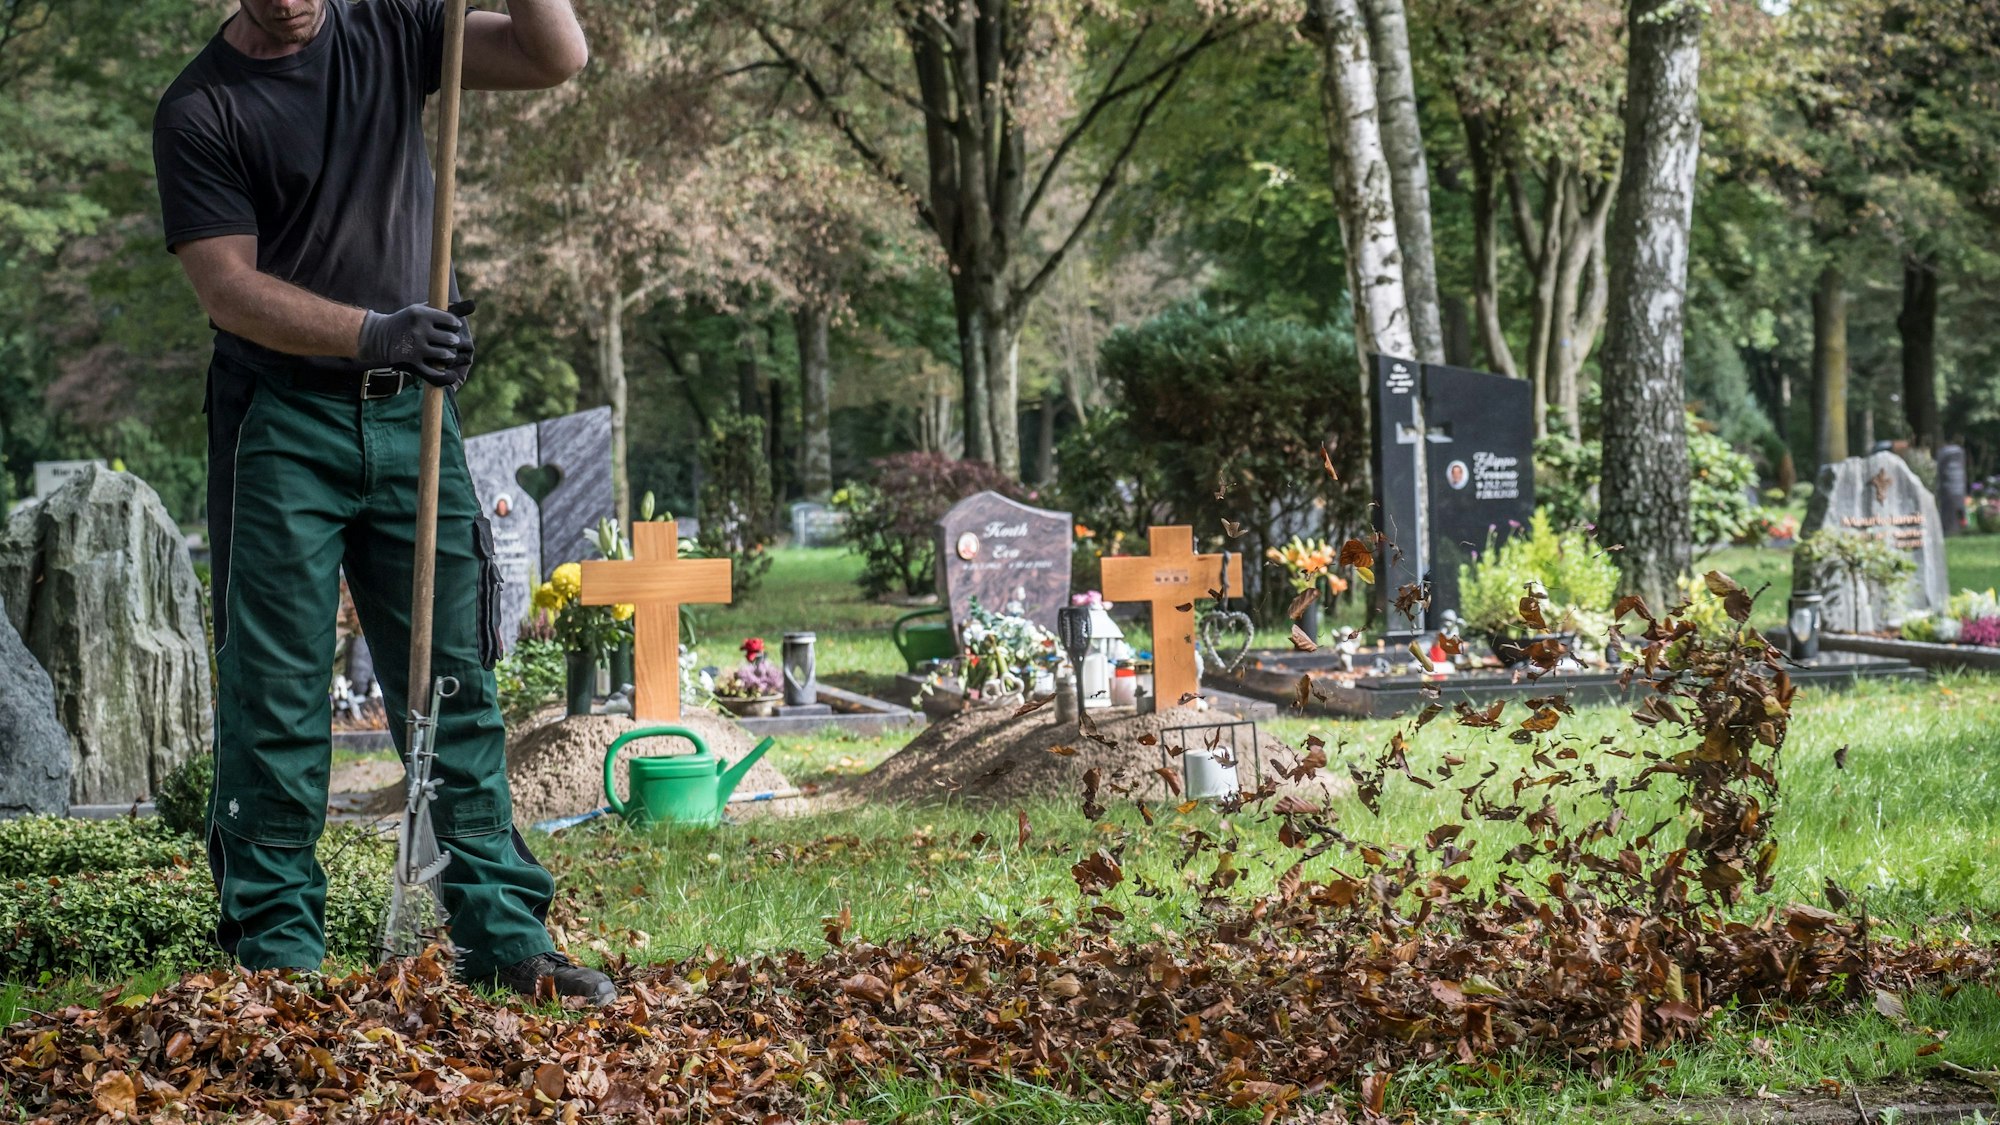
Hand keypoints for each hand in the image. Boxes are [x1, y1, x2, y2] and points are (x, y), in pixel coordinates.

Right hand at [356, 301, 472, 387]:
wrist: (379, 337)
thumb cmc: (408, 322)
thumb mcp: (424, 310)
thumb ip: (448, 309)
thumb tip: (473, 304)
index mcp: (421, 314)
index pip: (452, 322)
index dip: (454, 326)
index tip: (449, 328)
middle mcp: (418, 330)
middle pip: (452, 340)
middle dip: (452, 342)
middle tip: (446, 342)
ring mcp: (415, 348)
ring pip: (447, 355)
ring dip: (449, 356)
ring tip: (443, 354)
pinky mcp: (412, 364)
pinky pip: (436, 374)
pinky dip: (446, 377)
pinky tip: (450, 375)